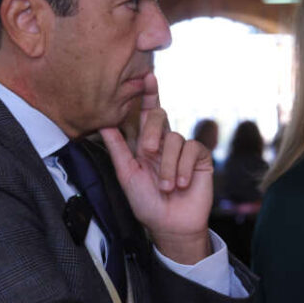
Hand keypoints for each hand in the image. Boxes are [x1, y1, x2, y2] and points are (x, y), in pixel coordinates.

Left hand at [100, 73, 212, 263]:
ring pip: (175, 138)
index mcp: (146, 143)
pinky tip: (181, 184)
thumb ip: (118, 148)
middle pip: (160, 116)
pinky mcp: (200, 158)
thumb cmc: (146, 203)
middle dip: (152, 131)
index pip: (147, 114)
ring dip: (167, 166)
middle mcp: (165, 142)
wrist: (170, 225)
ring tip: (166, 187)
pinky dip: (183, 168)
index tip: (147, 77)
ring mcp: (184, 150)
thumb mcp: (126, 175)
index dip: (148, 95)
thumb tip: (103, 123)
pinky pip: (192, 150)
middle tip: (148, 152)